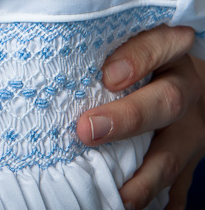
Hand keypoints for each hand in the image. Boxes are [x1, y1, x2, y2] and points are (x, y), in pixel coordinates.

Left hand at [75, 25, 204, 208]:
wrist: (179, 84)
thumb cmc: (134, 59)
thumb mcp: (124, 43)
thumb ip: (97, 46)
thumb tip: (47, 62)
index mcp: (169, 53)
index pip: (160, 45)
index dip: (137, 59)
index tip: (108, 75)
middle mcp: (185, 88)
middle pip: (166, 102)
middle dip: (128, 119)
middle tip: (88, 131)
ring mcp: (190, 128)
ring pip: (174, 153)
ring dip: (145, 177)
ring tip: (119, 196)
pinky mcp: (188, 158)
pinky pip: (179, 184)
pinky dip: (160, 200)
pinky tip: (131, 206)